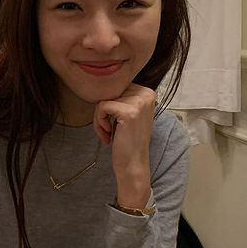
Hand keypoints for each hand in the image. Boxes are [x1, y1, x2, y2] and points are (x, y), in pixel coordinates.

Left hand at [93, 84, 155, 208]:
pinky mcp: (128, 112)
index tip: (112, 122)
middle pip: (110, 91)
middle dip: (103, 111)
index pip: (116, 86)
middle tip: (107, 130)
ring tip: (107, 133)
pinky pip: (101, 107)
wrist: (133, 165)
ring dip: (99, 118)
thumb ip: (122, 96)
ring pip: (103, 99)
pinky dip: (98, 122)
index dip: (109, 104)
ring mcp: (139, 102)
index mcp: (148, 92)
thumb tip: (101, 82)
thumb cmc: (127, 141)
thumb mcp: (129, 113)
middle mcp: (146, 94)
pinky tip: (107, 135)